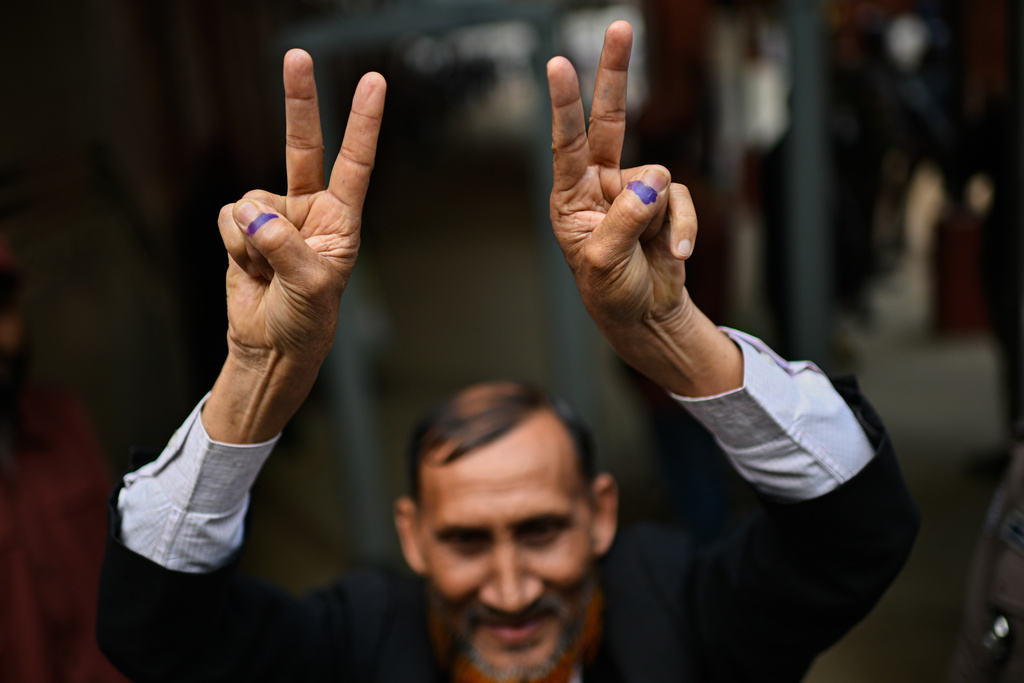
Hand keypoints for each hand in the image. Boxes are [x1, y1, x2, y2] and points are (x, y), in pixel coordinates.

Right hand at [205, 50, 385, 441]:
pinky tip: (249, 266)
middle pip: (303, 146)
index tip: (374, 81)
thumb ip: (284, 248)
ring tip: (266, 270)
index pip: (356, 163)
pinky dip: (233, 244)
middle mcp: (310, 210)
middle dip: (299, 102)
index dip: (362, 123)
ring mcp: (276, 216)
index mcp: (342, 221)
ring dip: (251, 240)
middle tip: (298, 55)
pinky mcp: (244, 227)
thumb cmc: (306, 321)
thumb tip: (253, 213)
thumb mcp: (309, 288)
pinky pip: (229, 217)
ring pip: (250, 200)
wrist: (271, 345)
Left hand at [547, 21, 739, 396]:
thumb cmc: (611, 291)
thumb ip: (625, 218)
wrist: (644, 314)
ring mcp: (634, 190)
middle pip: (608, 120)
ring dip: (660, 216)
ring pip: (658, 176)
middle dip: (614, 75)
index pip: (565, 143)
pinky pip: (681, 198)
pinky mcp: (664, 202)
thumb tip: (651, 179)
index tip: (555, 64)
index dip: (564, 105)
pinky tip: (676, 253)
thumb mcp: (606, 261)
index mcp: (570, 198)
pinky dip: (683, 226)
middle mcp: (599, 185)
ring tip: (652, 249)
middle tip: (618, 26)